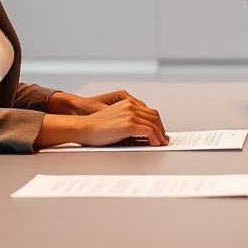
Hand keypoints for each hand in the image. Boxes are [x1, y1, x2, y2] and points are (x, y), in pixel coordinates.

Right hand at [35, 93, 169, 147]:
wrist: (84, 128)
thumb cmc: (95, 127)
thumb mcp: (115, 118)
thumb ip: (128, 120)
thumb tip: (141, 132)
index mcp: (128, 103)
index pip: (149, 112)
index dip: (157, 123)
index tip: (160, 132)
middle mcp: (131, 106)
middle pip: (154, 117)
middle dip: (161, 129)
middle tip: (164, 139)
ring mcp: (130, 115)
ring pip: (154, 124)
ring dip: (160, 135)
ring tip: (161, 144)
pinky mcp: (129, 125)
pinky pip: (149, 132)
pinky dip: (154, 139)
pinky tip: (154, 144)